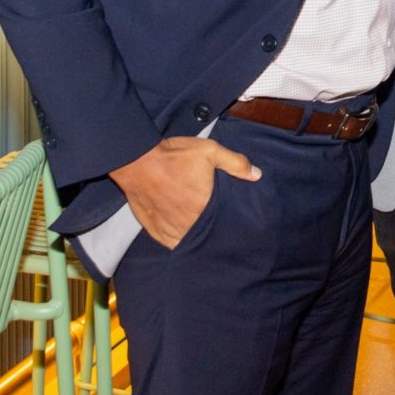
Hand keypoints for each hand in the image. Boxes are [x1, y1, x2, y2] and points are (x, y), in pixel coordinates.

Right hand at [110, 137, 260, 249]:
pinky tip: (185, 236)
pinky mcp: (156, 231)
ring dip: (197, 238)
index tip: (233, 221)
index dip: (229, 222)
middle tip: (217, 225)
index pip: (224, 222)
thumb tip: (257, 175)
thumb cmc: (173, 156)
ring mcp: (171, 229)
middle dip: (214, 231)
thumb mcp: (209, 151)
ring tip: (203, 232)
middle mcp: (189, 223)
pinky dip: (180, 241)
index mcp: (205, 206)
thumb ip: (235, 163)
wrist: (136, 161)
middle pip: (208, 234)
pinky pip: (172, 244)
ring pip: (191, 242)